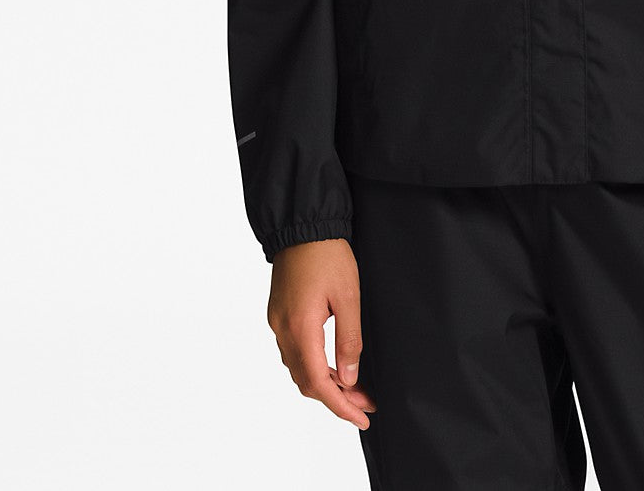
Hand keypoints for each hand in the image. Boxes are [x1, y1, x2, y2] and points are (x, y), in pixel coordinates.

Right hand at [266, 237, 377, 428]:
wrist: (303, 225)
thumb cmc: (327, 254)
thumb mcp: (348, 296)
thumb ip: (349, 340)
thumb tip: (351, 378)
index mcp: (300, 329)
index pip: (319, 384)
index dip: (340, 407)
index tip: (361, 418)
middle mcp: (283, 331)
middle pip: (306, 382)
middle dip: (336, 398)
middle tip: (365, 404)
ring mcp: (278, 323)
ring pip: (299, 369)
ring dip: (326, 383)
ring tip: (355, 388)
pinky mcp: (279, 314)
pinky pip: (295, 352)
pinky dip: (315, 365)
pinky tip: (335, 364)